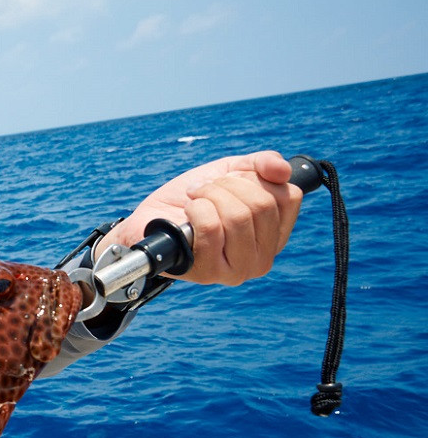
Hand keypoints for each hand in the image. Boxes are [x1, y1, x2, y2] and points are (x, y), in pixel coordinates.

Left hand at [95, 150, 302, 285]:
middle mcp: (263, 257)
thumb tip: (283, 170)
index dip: (256, 177)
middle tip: (204, 190)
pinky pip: (211, 228)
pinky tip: (187, 215)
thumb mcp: (230, 171)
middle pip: (262, 205)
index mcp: (275, 234)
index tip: (229, 181)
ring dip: (209, 196)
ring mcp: (238, 270)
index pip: (289, 196)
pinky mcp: (209, 273)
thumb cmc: (191, 200)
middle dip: (226, 186)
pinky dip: (196, 210)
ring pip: (238, 216)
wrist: (149, 220)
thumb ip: (262, 164)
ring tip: (194, 201)